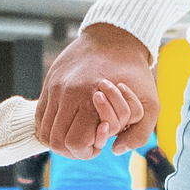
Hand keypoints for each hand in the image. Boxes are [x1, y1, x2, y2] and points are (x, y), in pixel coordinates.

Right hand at [38, 22, 156, 158]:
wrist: (115, 37)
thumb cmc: (134, 73)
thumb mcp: (150, 105)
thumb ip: (139, 135)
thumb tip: (115, 150)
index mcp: (91, 99)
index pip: (74, 143)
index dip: (87, 151)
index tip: (99, 144)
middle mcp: (68, 94)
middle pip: (56, 141)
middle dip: (72, 149)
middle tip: (87, 142)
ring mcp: (54, 87)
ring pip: (43, 131)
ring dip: (59, 140)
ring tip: (77, 134)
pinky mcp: (48, 82)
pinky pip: (39, 116)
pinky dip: (50, 127)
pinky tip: (67, 124)